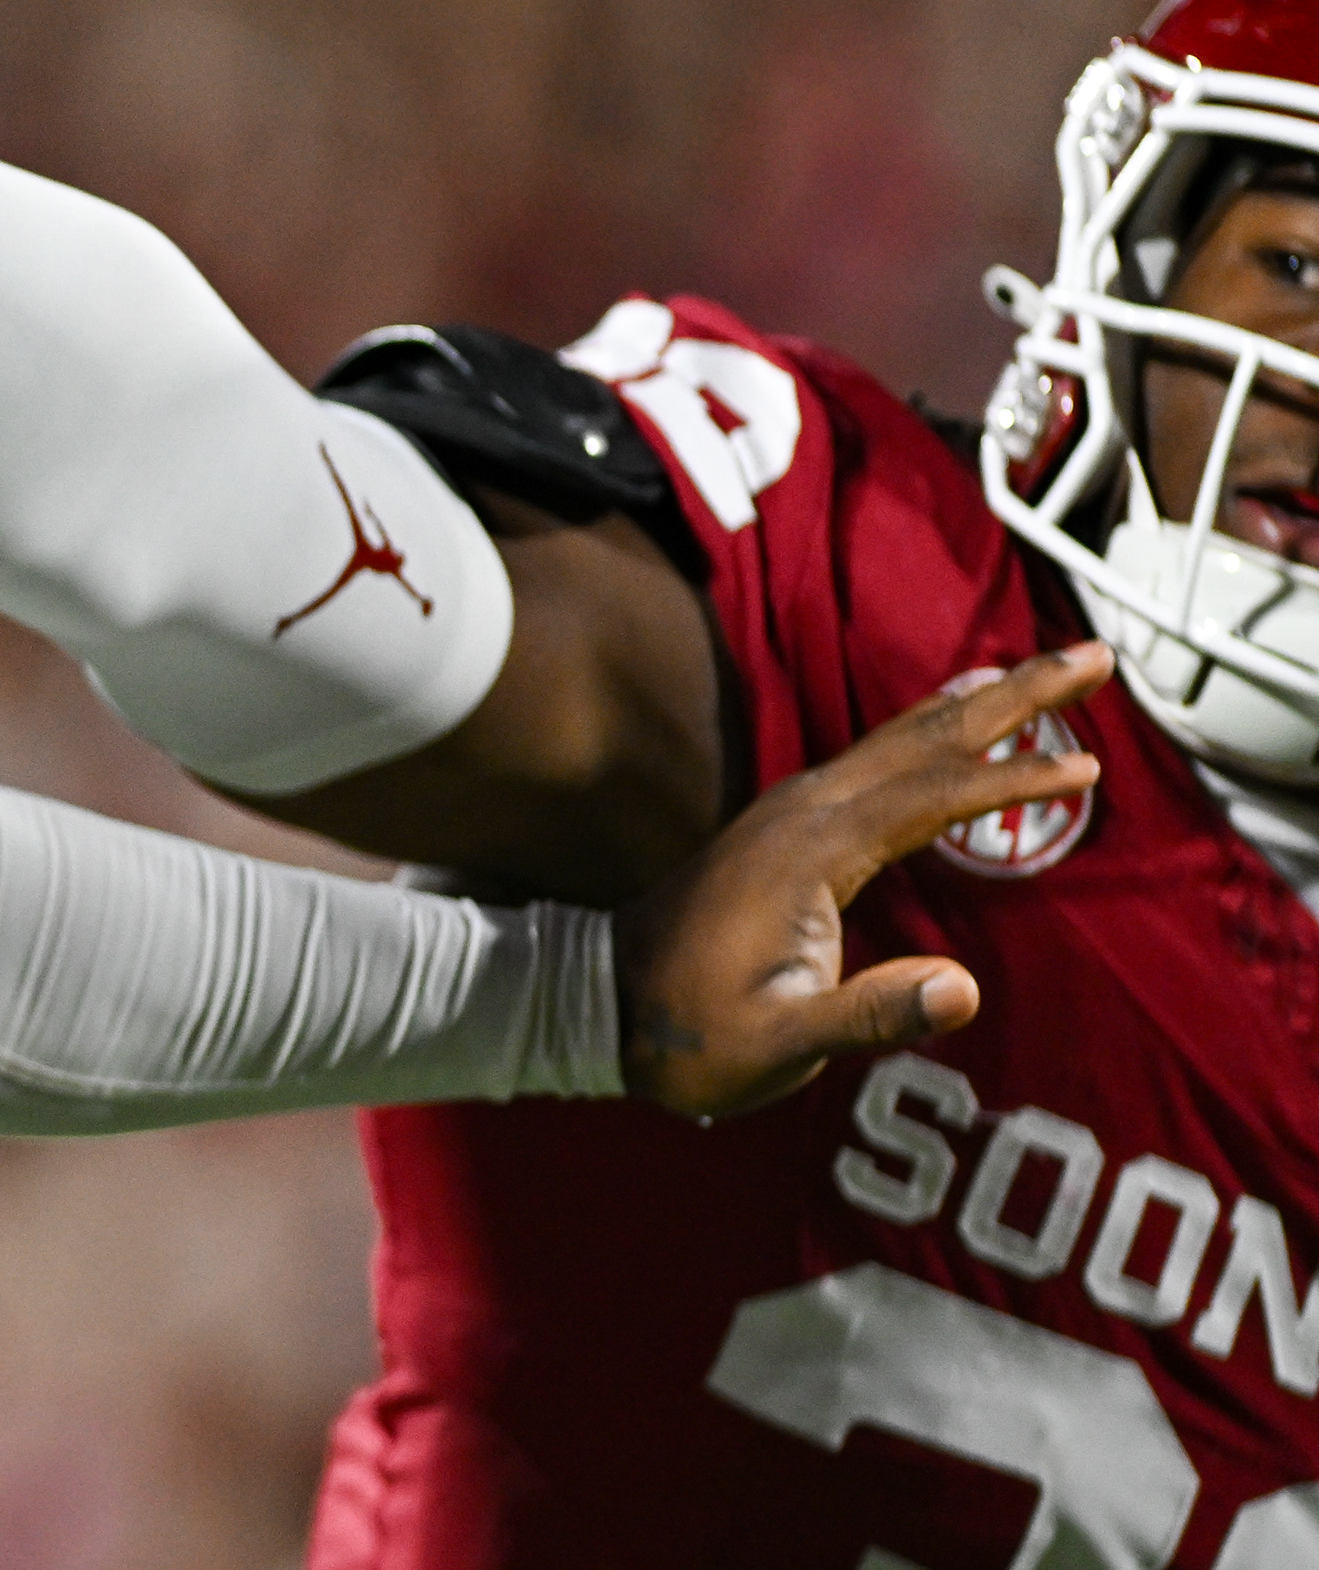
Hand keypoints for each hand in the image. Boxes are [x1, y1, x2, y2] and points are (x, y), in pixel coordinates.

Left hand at [613, 641, 1112, 1117]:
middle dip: (1014, 696)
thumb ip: (866, 1015)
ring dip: (979, 705)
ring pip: (902, 740)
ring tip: (1046, 673)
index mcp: (809, 852)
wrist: (603, 1006)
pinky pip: (880, 762)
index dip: (1011, 782)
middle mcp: (803, 812)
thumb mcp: (779, 1042)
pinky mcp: (791, 827)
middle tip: (1093, 655)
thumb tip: (962, 989)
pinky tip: (955, 720)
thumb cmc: (692, 1034)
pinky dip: (933, 734)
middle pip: (925, 738)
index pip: (932, 798)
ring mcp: (794, 812)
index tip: (1088, 770)